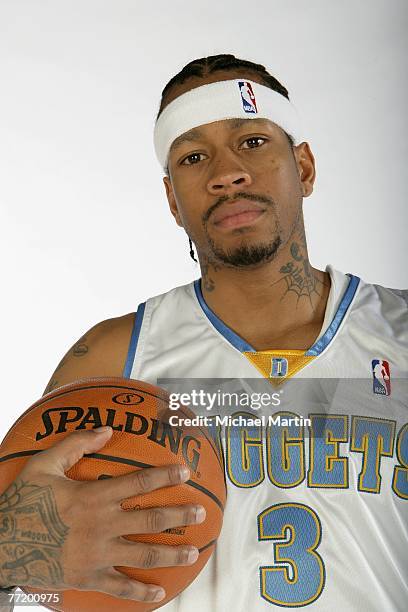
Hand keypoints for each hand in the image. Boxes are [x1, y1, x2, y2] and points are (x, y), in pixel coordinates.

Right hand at [0, 426, 205, 603]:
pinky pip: (119, 587)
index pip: (139, 483)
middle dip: (179, 515)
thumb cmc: (23, 501)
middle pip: (150, 519)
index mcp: (94, 496)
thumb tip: (107, 430)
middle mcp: (102, 524)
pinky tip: (158, 593)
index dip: (164, 476)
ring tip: (192, 552)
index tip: (185, 472)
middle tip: (200, 512)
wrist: (2, 545)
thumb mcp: (44, 464)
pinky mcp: (88, 577)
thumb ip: (76, 443)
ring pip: (143, 555)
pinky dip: (140, 592)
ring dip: (171, 553)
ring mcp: (97, 554)